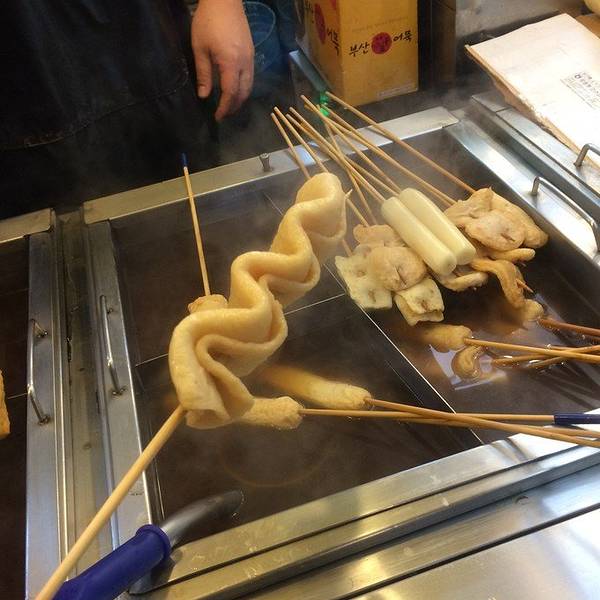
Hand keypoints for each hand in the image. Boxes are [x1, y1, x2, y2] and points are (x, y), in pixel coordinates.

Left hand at [191, 0, 254, 120]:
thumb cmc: (208, 22)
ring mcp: (251, 58)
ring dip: (240, 98)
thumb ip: (203, 74)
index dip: (225, 108)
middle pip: (243, 93)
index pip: (230, 93)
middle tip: (223, 114)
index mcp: (231, 63)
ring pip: (249, 86)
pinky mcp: (251, 53)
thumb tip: (204, 96)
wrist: (224, 0)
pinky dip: (244, 87)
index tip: (218, 117)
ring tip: (229, 104)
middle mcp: (245, 64)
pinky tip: (235, 88)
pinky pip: (250, 77)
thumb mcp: (200, 48)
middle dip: (234, 106)